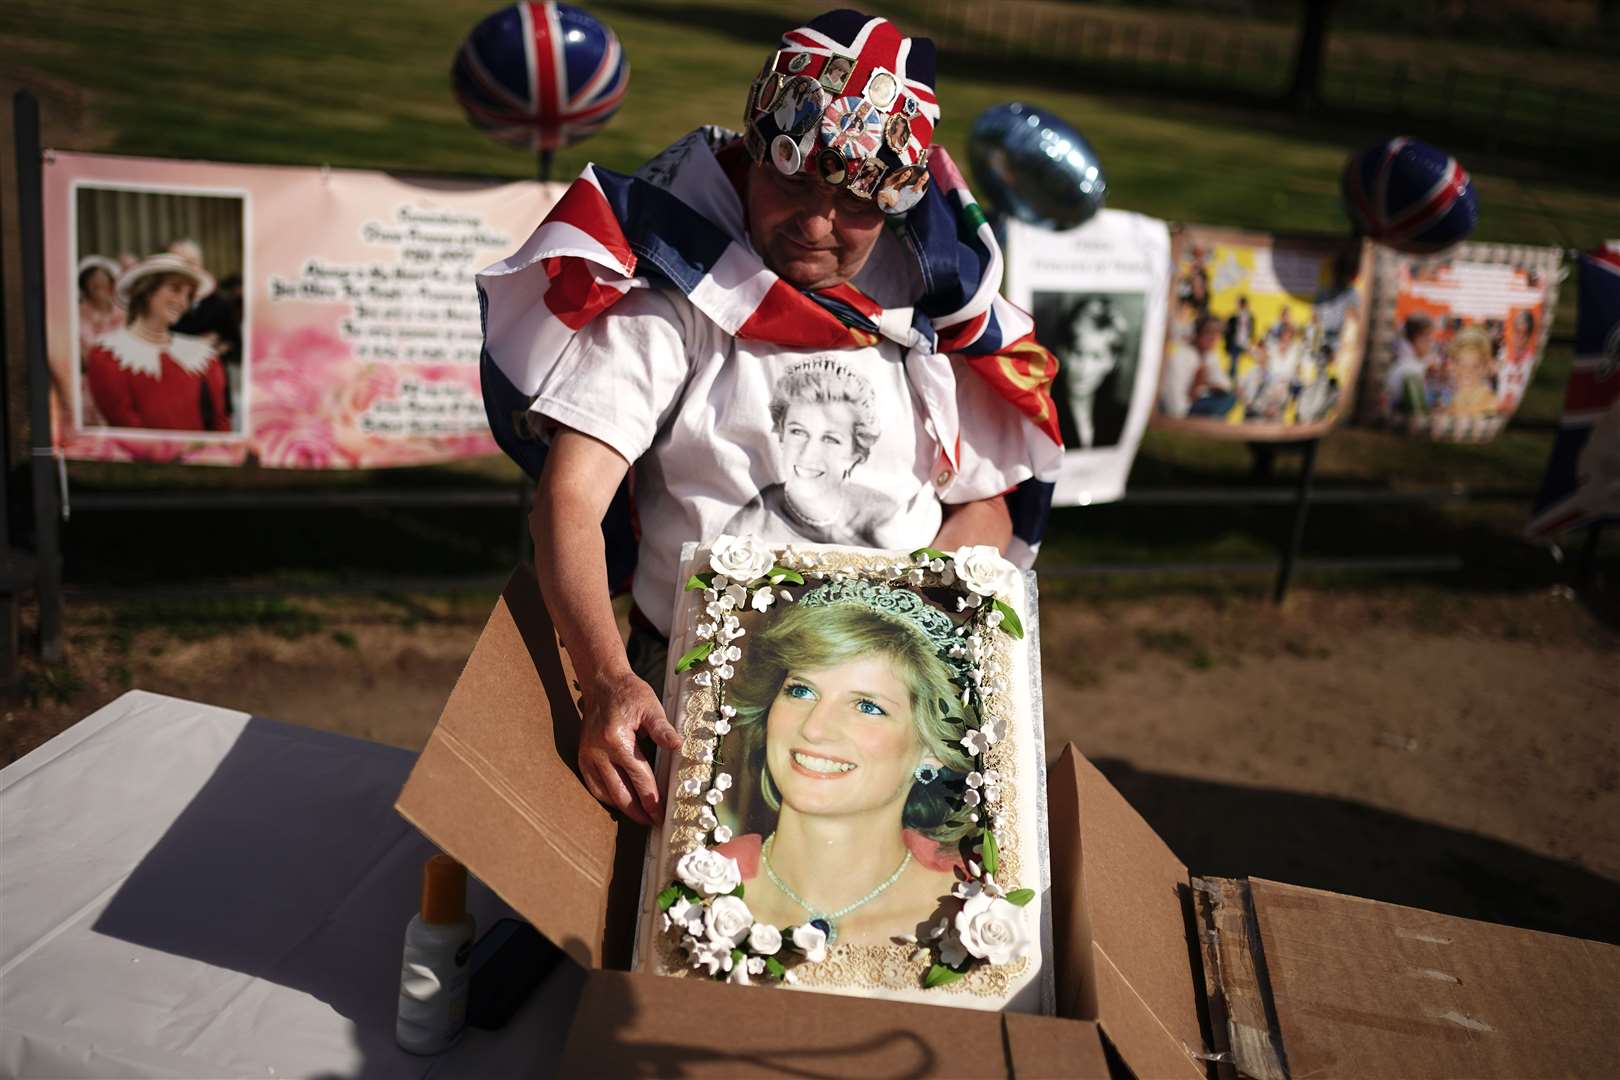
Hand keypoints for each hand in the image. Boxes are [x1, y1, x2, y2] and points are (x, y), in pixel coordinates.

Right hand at [577, 668, 682, 825]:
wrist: (603, 683)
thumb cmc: (630, 693)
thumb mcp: (651, 706)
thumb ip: (662, 729)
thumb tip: (678, 746)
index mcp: (617, 740)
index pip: (639, 778)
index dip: (651, 798)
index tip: (660, 814)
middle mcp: (598, 752)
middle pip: (620, 792)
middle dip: (637, 810)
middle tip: (652, 822)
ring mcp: (587, 756)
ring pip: (605, 793)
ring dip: (622, 807)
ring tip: (639, 816)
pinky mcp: (582, 756)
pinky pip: (593, 785)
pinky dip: (606, 797)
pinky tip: (619, 802)